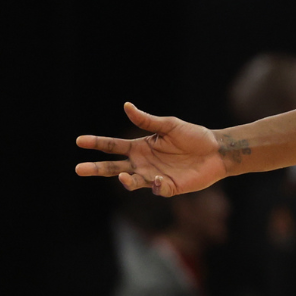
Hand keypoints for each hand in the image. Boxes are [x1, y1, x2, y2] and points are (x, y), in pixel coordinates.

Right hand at [76, 102, 228, 196]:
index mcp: (140, 147)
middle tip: (79, 169)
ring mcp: (154, 177)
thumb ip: (148, 120)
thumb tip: (126, 106)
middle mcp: (143, 163)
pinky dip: (155, 186)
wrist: (216, 150)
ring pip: (132, 182)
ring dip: (126, 180)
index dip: (97, 143)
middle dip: (97, 169)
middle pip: (114, 168)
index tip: (79, 141)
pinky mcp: (169, 187)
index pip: (113, 146)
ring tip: (123, 176)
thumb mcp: (170, 125)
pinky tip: (158, 179)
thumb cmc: (194, 136)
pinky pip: (157, 189)